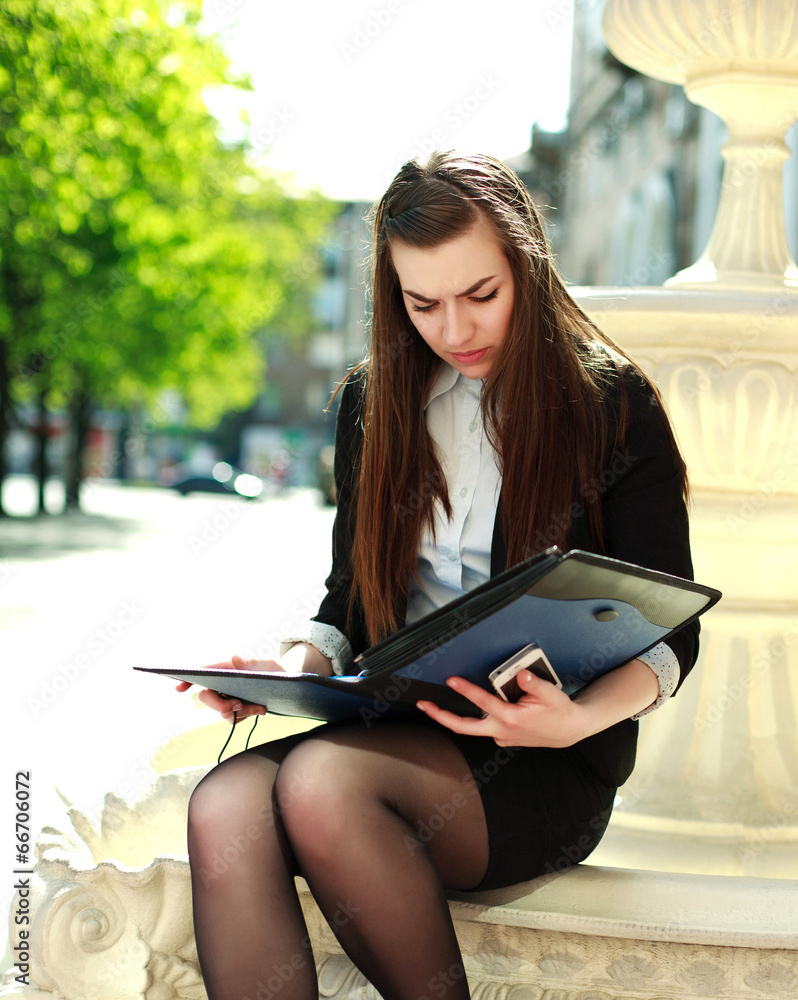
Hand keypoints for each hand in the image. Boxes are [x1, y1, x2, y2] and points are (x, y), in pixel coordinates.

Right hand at [176, 654, 279, 723]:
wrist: (289, 684)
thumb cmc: (277, 670)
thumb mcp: (268, 666)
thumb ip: (252, 664)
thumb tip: (235, 658)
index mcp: (228, 669)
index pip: (204, 672)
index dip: (189, 679)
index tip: (179, 688)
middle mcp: (225, 683)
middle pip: (207, 697)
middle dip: (220, 705)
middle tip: (239, 704)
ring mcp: (230, 697)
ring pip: (222, 711)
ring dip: (240, 712)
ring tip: (259, 707)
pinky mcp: (238, 709)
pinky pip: (233, 719)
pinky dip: (245, 716)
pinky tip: (260, 710)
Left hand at [416, 670, 587, 747]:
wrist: (569, 730)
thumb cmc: (560, 711)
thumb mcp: (551, 693)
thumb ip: (534, 683)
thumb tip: (521, 673)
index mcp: (512, 718)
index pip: (483, 703)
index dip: (465, 691)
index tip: (451, 680)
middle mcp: (503, 730)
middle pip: (465, 727)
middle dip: (441, 717)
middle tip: (424, 705)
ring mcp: (502, 736)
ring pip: (473, 728)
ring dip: (455, 717)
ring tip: (436, 704)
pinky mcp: (504, 736)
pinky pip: (486, 727)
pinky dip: (477, 718)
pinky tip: (473, 708)